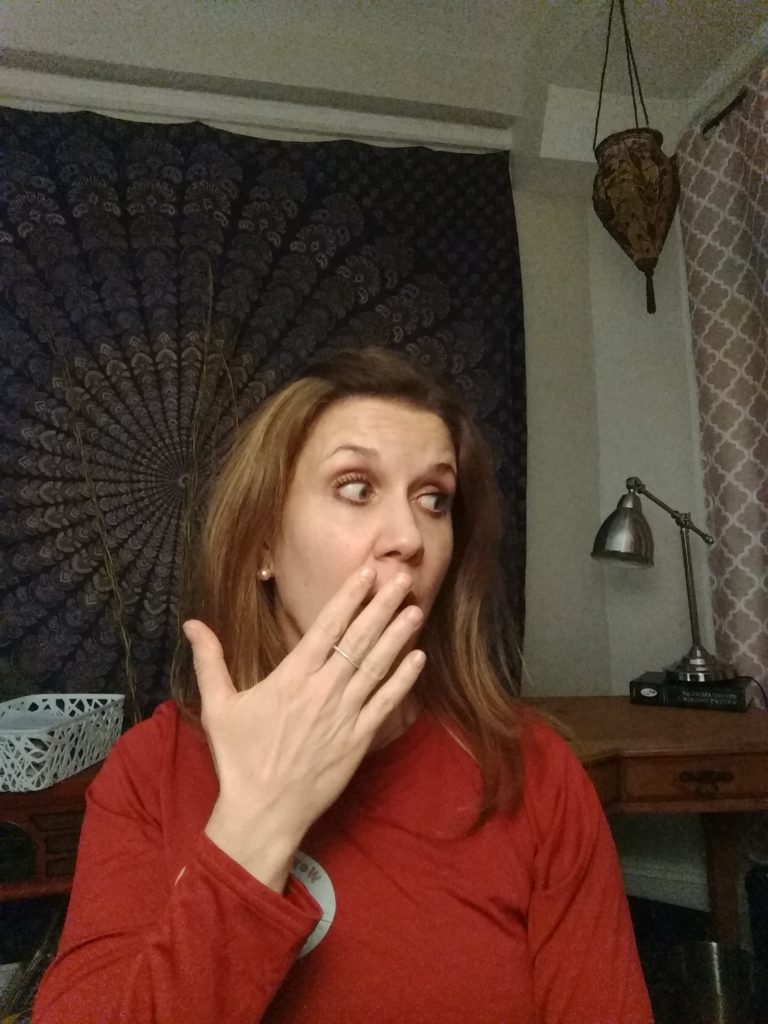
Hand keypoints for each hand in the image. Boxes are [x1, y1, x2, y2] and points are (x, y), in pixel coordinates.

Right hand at [183, 566, 424, 890]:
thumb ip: (210, 660)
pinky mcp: (358, 740)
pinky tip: (418, 659)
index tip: (367, 571)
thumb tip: (192, 623)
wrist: (262, 812)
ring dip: (398, 636)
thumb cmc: (238, 759)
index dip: (349, 596)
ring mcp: (344, 715)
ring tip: (416, 608)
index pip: (326, 626)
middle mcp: (323, 690)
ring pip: (377, 666)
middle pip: (359, 639)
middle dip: (382, 606)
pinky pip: (385, 704)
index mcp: (291, 677)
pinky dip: (403, 680)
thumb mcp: (218, 706)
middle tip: (403, 576)